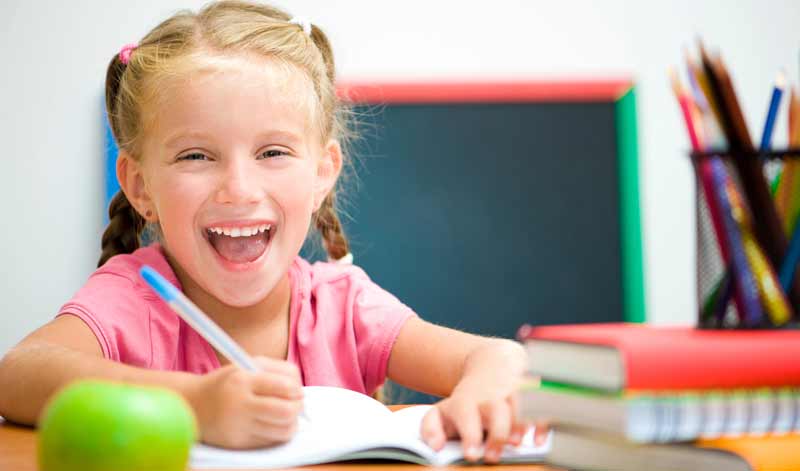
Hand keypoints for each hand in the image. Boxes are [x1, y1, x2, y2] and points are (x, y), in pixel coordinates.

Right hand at [186, 356, 302, 448]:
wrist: (193, 405)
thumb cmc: (228, 383)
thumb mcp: (248, 366)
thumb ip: (278, 372)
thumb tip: (301, 391)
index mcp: (244, 380)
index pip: (286, 386)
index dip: (297, 389)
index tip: (295, 389)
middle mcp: (240, 404)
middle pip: (287, 411)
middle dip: (298, 407)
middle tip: (296, 404)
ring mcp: (239, 426)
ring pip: (283, 431)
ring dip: (292, 423)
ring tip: (285, 415)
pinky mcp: (239, 443)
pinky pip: (271, 441)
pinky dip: (277, 432)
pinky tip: (272, 424)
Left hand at [420, 382, 549, 462]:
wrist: (491, 365)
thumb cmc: (466, 400)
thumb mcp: (442, 411)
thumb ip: (430, 428)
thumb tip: (434, 447)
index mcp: (466, 401)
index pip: (466, 414)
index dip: (469, 435)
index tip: (471, 455)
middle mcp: (490, 395)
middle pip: (495, 409)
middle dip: (496, 433)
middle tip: (492, 457)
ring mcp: (513, 392)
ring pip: (519, 405)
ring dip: (519, 425)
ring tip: (516, 444)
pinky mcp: (532, 394)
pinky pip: (541, 406)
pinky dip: (542, 423)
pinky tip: (539, 440)